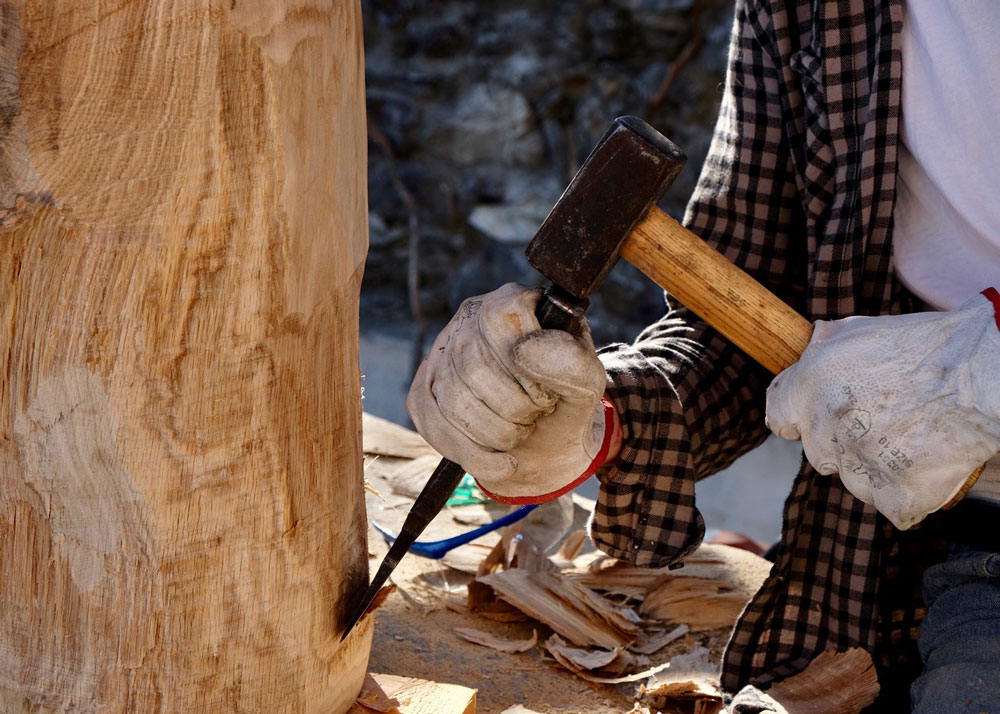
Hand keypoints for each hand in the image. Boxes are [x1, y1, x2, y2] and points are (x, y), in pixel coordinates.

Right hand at [406, 283, 615, 502]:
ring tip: (520, 432)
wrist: (549, 446)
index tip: (548, 392)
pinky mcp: (423, 394)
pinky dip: (475, 455)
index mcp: (511, 301)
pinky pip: (434, 426)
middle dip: (514, 407)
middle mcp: (468, 320)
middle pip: (473, 365)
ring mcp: (440, 356)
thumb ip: (572, 364)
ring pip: (451, 398)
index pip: (500, 318)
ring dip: (496, 433)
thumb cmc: (565, 405)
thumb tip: (524, 351)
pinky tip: (502, 458)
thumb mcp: (587, 385)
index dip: (527, 366)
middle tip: (536, 415)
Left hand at [766, 291, 999, 529]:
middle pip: (820, 452)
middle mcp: (825, 427)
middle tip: (886, 422)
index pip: (779, 416)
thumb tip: (811, 344)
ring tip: (912, 438)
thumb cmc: (933, 346)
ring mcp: (858, 465)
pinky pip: (890, 504)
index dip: (799, 417)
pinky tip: (926, 464)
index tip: (821, 416)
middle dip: (845, 442)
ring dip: (876, 469)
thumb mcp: (866, 329)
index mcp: (810, 384)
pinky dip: (906, 493)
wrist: (988, 377)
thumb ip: (827, 345)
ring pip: (855, 481)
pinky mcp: (894, 495)